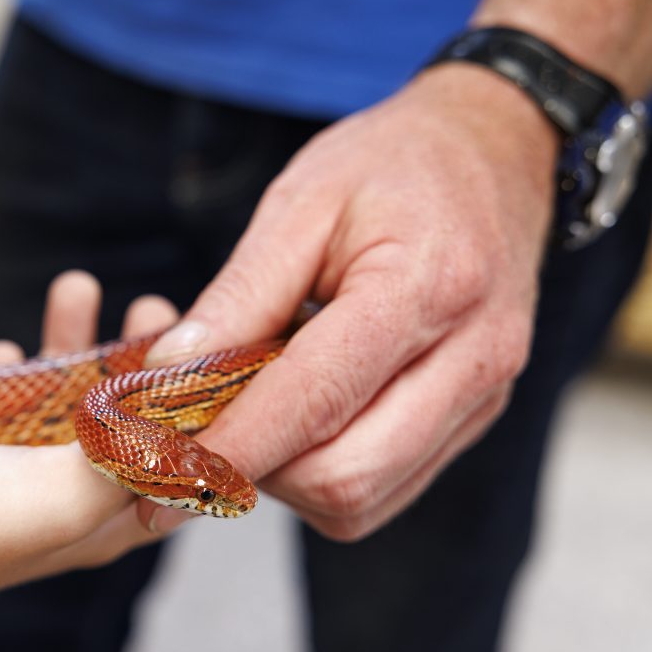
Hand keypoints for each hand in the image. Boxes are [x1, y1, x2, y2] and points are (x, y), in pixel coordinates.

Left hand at [144, 64, 559, 539]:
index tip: (156, 474)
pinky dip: (324, 473)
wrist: (496, 151)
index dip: (228, 448)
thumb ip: (238, 295)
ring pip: (363, 500)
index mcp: (425, 289)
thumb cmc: (393, 164)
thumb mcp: (300, 202)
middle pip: (343, 478)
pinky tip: (298, 417)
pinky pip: (388, 486)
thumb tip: (170, 374)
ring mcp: (483, 396)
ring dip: (286, 478)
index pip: (313, 403)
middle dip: (253, 471)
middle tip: (199, 430)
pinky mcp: (477, 416)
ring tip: (252, 410)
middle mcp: (471, 359)